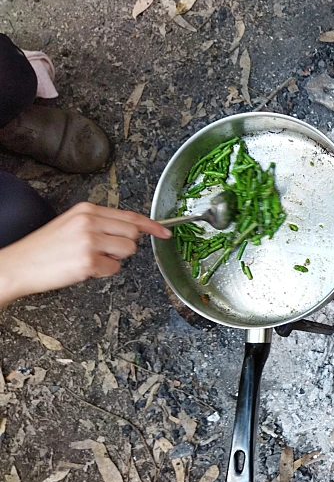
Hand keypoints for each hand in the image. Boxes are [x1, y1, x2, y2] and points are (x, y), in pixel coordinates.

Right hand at [0, 202, 171, 306]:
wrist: (18, 265)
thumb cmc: (45, 248)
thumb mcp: (72, 224)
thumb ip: (101, 223)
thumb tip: (131, 229)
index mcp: (86, 210)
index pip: (130, 215)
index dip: (152, 225)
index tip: (166, 231)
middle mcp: (90, 222)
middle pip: (133, 233)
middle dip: (124, 245)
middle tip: (101, 250)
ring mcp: (90, 241)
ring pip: (128, 251)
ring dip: (113, 259)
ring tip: (90, 258)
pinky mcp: (89, 261)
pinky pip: (114, 268)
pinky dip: (102, 272)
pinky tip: (84, 268)